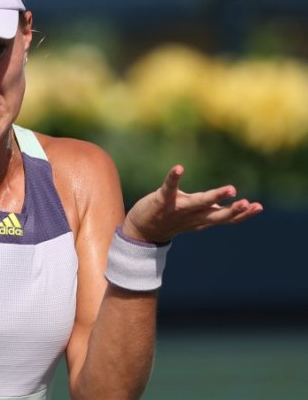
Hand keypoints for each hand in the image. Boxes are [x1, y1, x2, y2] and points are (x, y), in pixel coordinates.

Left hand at [123, 165, 262, 243]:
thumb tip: (232, 207)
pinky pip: (169, 188)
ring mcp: (177, 208)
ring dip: (214, 196)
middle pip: (216, 215)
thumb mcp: (194, 218)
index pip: (225, 219)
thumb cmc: (172, 220)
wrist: (141, 230)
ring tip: (229, 189)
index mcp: (202, 219)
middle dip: (233, 210)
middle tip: (249, 204)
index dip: (242, 215)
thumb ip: (211, 212)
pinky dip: (174, 178)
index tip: (258, 207)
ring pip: (198, 203)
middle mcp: (192, 216)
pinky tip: (179, 168)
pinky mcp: (161, 201)